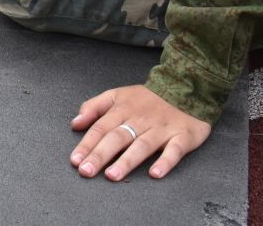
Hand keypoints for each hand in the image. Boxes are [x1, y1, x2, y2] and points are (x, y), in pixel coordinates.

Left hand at [69, 84, 211, 180]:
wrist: (186, 87)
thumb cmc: (148, 98)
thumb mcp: (118, 95)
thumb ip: (94, 107)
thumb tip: (75, 123)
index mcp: (123, 109)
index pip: (101, 128)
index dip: (87, 144)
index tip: (75, 160)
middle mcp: (140, 119)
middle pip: (117, 137)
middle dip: (100, 155)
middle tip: (86, 171)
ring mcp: (162, 128)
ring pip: (142, 145)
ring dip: (126, 160)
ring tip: (112, 175)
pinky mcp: (183, 136)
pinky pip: (174, 150)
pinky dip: (165, 161)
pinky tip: (155, 173)